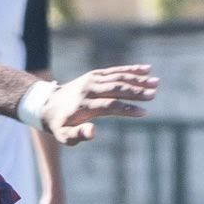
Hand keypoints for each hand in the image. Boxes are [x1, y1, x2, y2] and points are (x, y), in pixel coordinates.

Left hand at [41, 65, 157, 144]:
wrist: (47, 103)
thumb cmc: (59, 124)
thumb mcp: (64, 135)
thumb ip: (78, 135)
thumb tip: (94, 132)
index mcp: (83, 105)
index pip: (109, 105)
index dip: (126, 109)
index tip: (143, 112)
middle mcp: (88, 89)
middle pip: (115, 89)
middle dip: (135, 92)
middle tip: (154, 94)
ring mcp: (92, 79)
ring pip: (117, 77)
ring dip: (137, 79)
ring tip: (156, 82)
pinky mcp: (95, 74)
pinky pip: (114, 71)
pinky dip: (130, 69)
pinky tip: (146, 69)